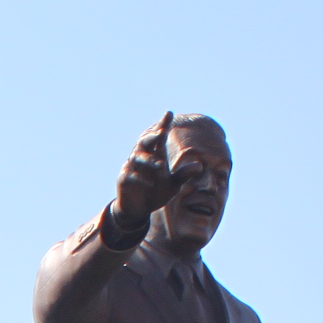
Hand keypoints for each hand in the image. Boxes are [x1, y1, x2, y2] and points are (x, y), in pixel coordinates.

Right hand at [112, 113, 198, 236]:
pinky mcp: (124, 179)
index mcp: (156, 155)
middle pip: (145, 142)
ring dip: (149, 161)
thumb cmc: (157, 192)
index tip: (169, 113)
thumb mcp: (173, 185)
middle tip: (161, 131)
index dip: (163, 124)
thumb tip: (199, 166)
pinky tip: (150, 183)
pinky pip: (130, 175)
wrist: (139, 209)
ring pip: (137, 158)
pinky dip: (140, 178)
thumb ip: (184, 175)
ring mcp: (131, 168)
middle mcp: (143, 158)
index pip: (160, 137)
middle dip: (153, 136)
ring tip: (160, 165)